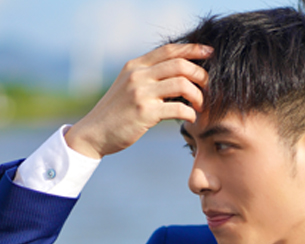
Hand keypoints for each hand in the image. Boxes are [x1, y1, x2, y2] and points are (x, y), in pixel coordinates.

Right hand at [65, 43, 212, 159]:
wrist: (94, 133)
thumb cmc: (115, 113)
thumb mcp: (128, 86)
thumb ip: (147, 77)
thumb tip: (177, 75)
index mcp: (135, 66)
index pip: (169, 50)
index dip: (193, 49)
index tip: (209, 53)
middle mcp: (138, 75)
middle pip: (180, 65)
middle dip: (201, 75)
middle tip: (209, 87)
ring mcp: (141, 93)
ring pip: (182, 84)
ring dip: (198, 96)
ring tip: (200, 106)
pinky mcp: (145, 113)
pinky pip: (178, 108)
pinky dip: (190, 113)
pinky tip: (191, 118)